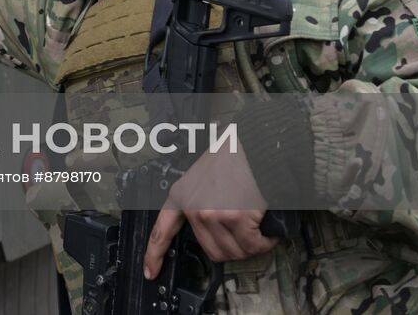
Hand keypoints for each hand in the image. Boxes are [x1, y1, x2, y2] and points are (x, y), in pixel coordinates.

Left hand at [142, 144, 277, 278]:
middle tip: (246, 235)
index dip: (154, 254)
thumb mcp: (200, 178)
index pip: (162, 230)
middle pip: (212, 251)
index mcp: (180, 196)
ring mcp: (212, 214)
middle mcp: (193, 208)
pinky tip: (266, 232)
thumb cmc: (231, 159)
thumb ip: (199, 204)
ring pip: (234, 251)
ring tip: (257, 229)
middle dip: (233, 248)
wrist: (251, 146)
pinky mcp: (235, 217)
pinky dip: (264, 242)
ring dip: (251, 246)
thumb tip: (213, 235)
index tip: (150, 271)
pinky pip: (252, 245)